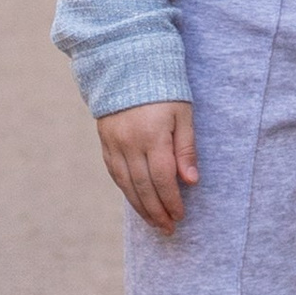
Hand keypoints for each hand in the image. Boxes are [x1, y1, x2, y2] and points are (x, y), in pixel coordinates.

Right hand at [99, 99, 197, 230]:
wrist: (128, 66)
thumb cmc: (164, 89)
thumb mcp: (183, 114)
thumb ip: (186, 148)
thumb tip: (190, 181)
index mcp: (153, 135)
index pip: (163, 178)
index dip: (171, 200)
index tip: (180, 216)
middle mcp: (130, 143)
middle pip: (143, 187)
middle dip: (156, 211)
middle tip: (168, 228)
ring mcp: (114, 143)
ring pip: (126, 184)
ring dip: (140, 207)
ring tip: (154, 222)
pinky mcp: (105, 142)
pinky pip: (114, 173)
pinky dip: (126, 190)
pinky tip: (136, 201)